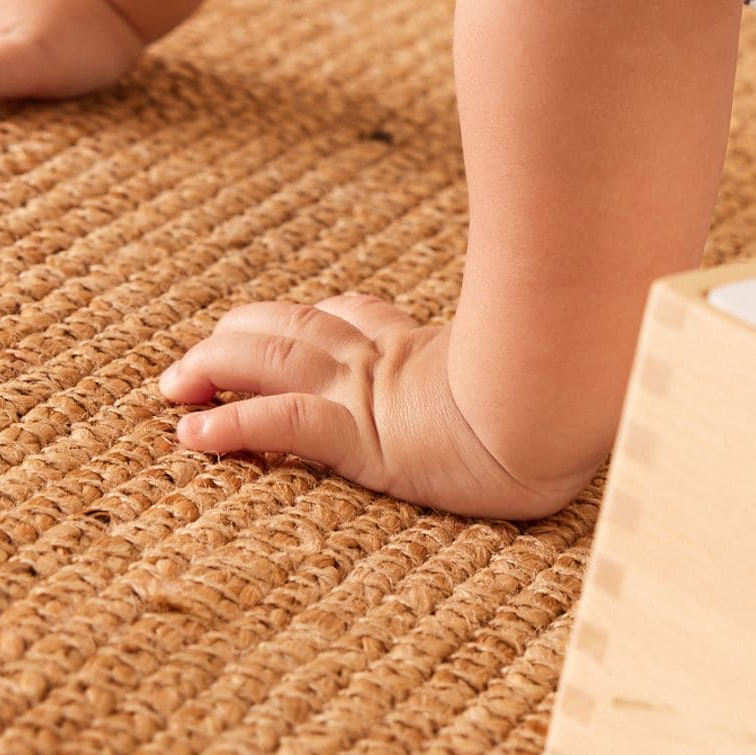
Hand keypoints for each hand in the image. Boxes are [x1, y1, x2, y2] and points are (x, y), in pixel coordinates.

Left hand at [158, 293, 601, 520]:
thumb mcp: (539, 374)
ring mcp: (365, 392)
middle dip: (236, 337)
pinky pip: (280, 422)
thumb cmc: (562, 395)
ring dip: (212, 368)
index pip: (352, 318)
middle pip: (291, 328)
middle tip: (195, 360)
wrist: (561, 410)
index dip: (310, 324)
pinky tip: (194, 436)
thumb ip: (533, 357)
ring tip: (173, 387)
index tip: (282, 331)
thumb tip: (582, 339)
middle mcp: (382, 360)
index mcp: (420, 348)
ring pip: (268, 360)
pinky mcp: (357, 432)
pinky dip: (230, 426)